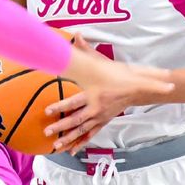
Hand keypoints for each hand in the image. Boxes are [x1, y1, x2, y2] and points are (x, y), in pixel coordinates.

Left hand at [49, 54, 172, 153]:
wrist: (138, 86)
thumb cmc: (118, 73)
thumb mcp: (102, 60)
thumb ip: (86, 50)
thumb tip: (77, 35)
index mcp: (94, 93)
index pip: (74, 101)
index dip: (61, 106)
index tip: (48, 110)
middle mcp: (96, 108)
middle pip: (76, 119)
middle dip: (61, 126)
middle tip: (47, 131)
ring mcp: (100, 117)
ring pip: (82, 131)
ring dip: (68, 138)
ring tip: (55, 145)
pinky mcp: (103, 121)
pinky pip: (91, 135)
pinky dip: (81, 143)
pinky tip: (71, 150)